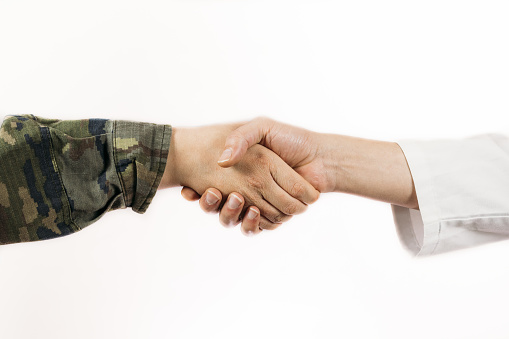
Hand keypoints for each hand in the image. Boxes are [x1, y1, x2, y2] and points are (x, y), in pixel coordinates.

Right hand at [161, 123, 319, 230]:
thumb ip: (240, 138)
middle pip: (216, 206)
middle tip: (211, 192)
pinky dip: (250, 223)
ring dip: (228, 213)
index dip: (196, 191)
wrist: (320, 157)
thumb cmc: (291, 140)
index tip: (189, 189)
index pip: (209, 186)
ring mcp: (257, 204)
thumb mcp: (261, 128)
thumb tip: (222, 160)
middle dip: (210, 203)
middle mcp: (244, 190)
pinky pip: (254, 227)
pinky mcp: (272, 216)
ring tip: (235, 199)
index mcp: (238, 172)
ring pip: (232, 219)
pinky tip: (250, 210)